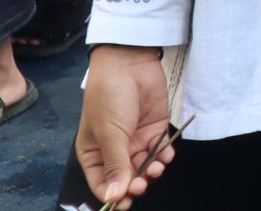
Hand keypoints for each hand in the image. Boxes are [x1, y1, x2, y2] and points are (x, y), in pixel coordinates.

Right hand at [74, 44, 177, 207]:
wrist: (129, 63)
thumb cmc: (109, 97)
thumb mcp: (109, 134)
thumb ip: (115, 165)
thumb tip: (115, 197)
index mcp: (94, 154)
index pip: (102, 184)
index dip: (113, 195)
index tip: (125, 202)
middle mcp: (115, 150)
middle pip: (126, 179)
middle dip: (135, 185)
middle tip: (141, 185)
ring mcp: (136, 140)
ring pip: (145, 167)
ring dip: (152, 172)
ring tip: (156, 168)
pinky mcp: (154, 129)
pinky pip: (161, 151)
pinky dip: (165, 156)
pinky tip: (166, 155)